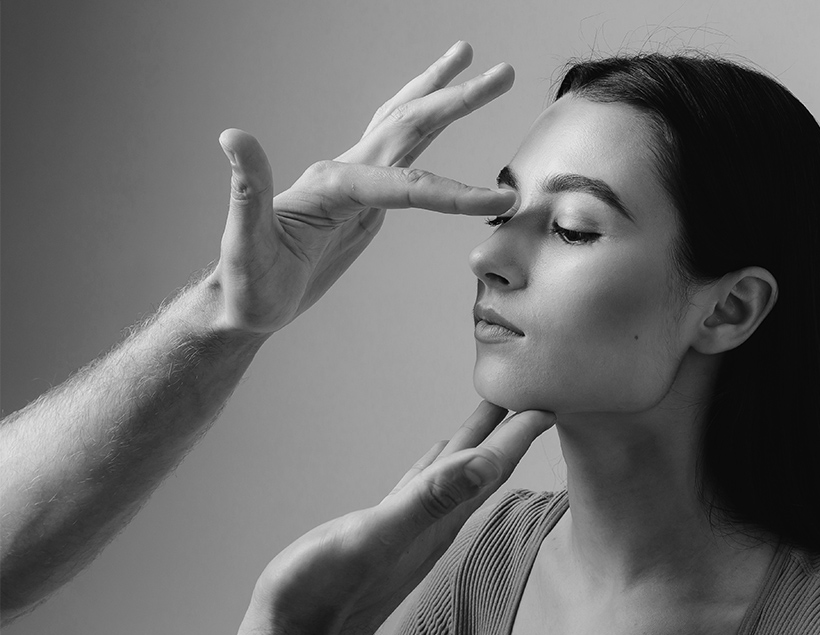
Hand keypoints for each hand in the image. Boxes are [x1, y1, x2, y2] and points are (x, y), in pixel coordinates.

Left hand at [209, 42, 516, 334]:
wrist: (242, 303)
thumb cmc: (245, 284)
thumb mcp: (242, 242)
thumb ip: (246, 188)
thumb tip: (232, 135)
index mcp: (330, 182)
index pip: (403, 181)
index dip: (451, 192)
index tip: (496, 201)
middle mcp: (345, 171)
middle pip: (411, 124)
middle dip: (458, 99)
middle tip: (503, 73)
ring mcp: (356, 183)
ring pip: (406, 128)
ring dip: (440, 96)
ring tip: (467, 62)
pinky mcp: (362, 200)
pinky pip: (404, 160)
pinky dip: (426, 135)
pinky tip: (435, 125)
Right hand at [225, 402, 555, 634]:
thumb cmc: (323, 597)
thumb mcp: (376, 539)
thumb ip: (428, 502)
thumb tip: (483, 464)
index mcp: (436, 521)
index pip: (490, 467)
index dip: (519, 433)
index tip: (546, 402)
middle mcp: (432, 525)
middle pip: (481, 466)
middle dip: (506, 430)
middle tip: (528, 393)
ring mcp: (410, 529)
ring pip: (455, 474)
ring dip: (475, 443)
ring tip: (491, 413)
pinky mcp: (383, 532)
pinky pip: (423, 486)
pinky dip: (436, 464)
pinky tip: (437, 454)